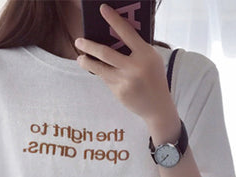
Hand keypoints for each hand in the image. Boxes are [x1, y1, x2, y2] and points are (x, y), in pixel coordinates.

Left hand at [75, 3, 177, 132]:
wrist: (157, 107)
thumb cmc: (153, 78)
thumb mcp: (151, 59)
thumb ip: (136, 49)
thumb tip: (113, 38)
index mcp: (145, 54)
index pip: (127, 32)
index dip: (114, 19)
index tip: (102, 9)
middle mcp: (134, 67)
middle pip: (105, 53)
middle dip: (89, 46)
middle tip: (78, 41)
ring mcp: (125, 81)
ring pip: (99, 68)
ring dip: (86, 62)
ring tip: (79, 58)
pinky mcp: (119, 92)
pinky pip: (106, 79)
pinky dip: (102, 74)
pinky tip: (99, 71)